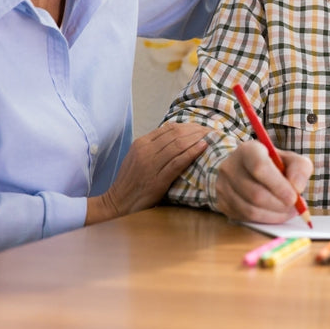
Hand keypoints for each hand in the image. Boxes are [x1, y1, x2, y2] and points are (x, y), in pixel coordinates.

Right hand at [86, 121, 208, 224]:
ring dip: (197, 138)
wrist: (118, 202)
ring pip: (178, 145)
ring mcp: (151, 165)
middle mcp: (145, 151)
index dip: (188, 125)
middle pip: (176, 134)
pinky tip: (204, 147)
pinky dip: (192, 153)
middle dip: (196, 130)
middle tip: (211, 130)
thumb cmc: (131, 181)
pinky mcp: (157, 180)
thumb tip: (176, 137)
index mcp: (141, 143)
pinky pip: (178, 162)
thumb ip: (153, 146)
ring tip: (211, 136)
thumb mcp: (137, 157)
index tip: (201, 127)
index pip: (169, 128)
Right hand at [214, 140, 312, 223]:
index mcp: (248, 150)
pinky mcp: (222, 203)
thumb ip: (300, 168)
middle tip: (294, 208)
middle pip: (256, 194)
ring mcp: (222, 186)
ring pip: (250, 209)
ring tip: (287, 211)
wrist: (247, 169)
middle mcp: (230, 167)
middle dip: (279, 205)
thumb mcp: (290, 159)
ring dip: (273, 215)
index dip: (278, 186)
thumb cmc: (272, 165)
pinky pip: (245, 218)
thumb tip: (296, 187)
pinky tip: (274, 214)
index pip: (260, 168)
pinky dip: (264, 220)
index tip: (294, 197)